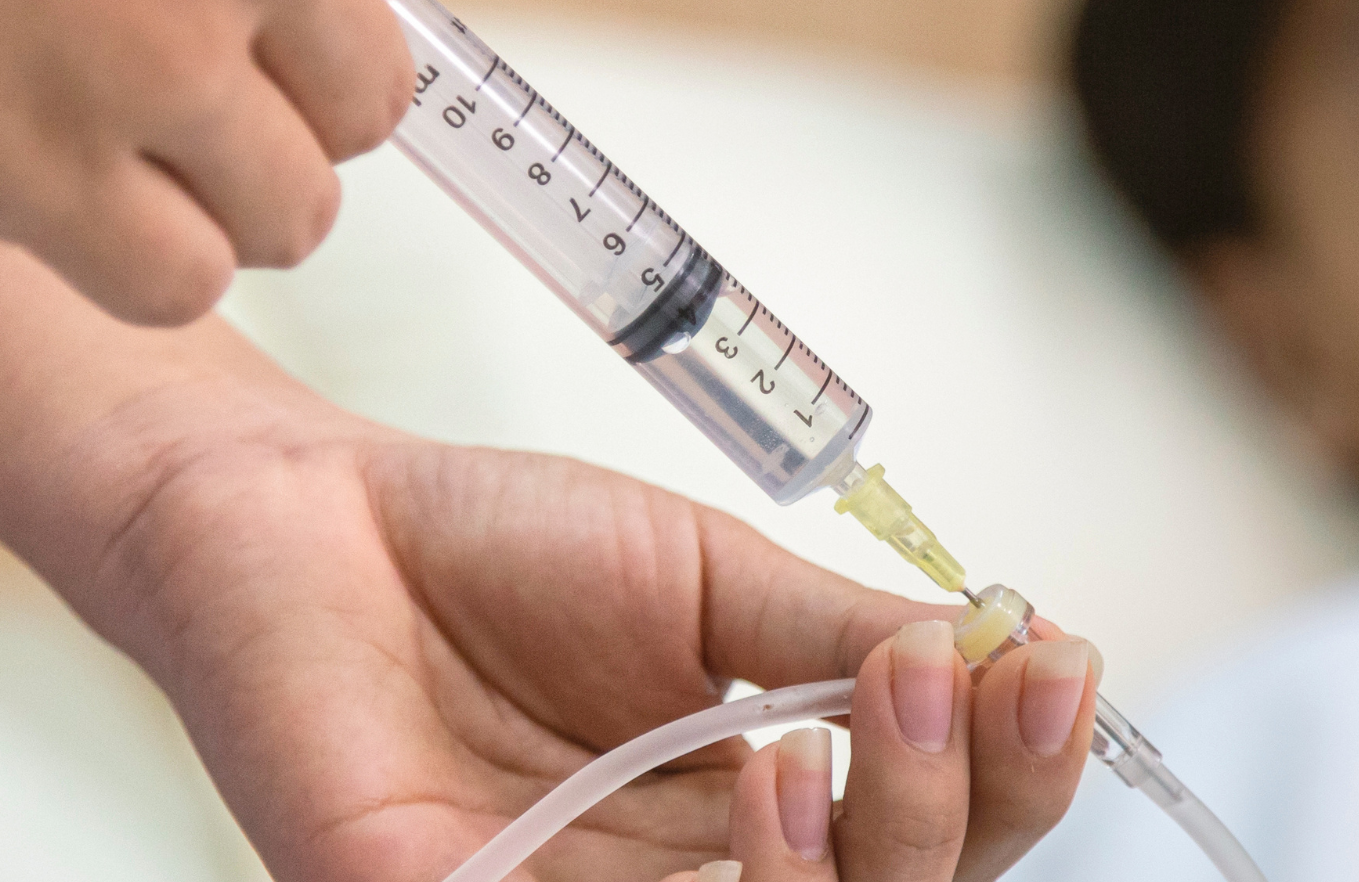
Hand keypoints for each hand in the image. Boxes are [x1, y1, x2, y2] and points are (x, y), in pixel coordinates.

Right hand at [0, 0, 482, 324]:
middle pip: (373, 95)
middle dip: (303, 105)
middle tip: (205, 83)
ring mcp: (148, 60)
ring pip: (294, 209)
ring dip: (234, 199)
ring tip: (136, 151)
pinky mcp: (38, 166)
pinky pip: (180, 279)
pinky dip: (152, 262)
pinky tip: (81, 208)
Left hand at [81, 420, 1101, 881]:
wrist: (304, 514)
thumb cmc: (491, 545)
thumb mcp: (705, 579)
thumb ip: (838, 636)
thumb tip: (1011, 648)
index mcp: (764, 808)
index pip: (931, 839)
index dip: (1011, 776)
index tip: (1054, 661)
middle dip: (952, 816)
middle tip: (946, 685)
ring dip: (854, 858)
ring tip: (821, 735)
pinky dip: (744, 881)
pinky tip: (755, 776)